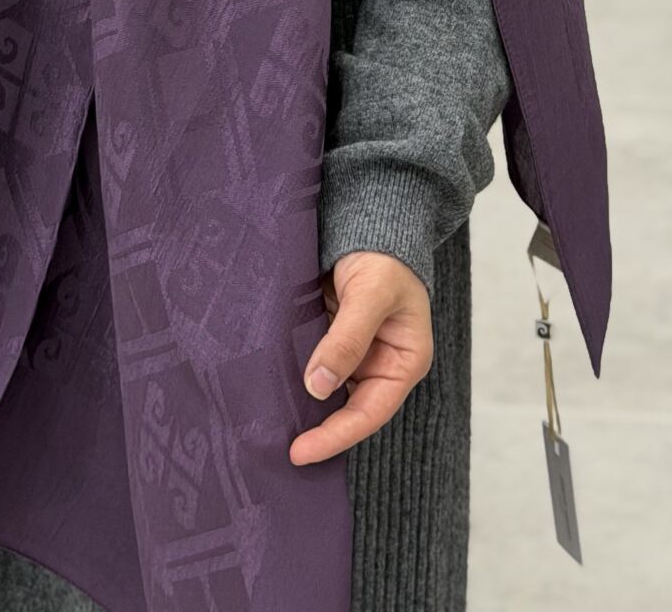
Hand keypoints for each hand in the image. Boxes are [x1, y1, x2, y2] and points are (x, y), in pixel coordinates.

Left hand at [288, 251, 432, 464]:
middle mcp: (380, 364)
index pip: (369, 413)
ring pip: (327, 390)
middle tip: (277, 448)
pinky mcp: (331, 337)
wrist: (369, 219)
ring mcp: (355, 352)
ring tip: (268, 425)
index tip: (301, 452)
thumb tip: (319, 386)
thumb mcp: (370, 295)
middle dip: (316, 429)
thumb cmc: (384, 255)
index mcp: (403, 362)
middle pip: (347, 409)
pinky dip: (294, 375)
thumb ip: (346, 339)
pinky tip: (270, 386)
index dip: (335, 436)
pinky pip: (313, 364)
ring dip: (302, 404)